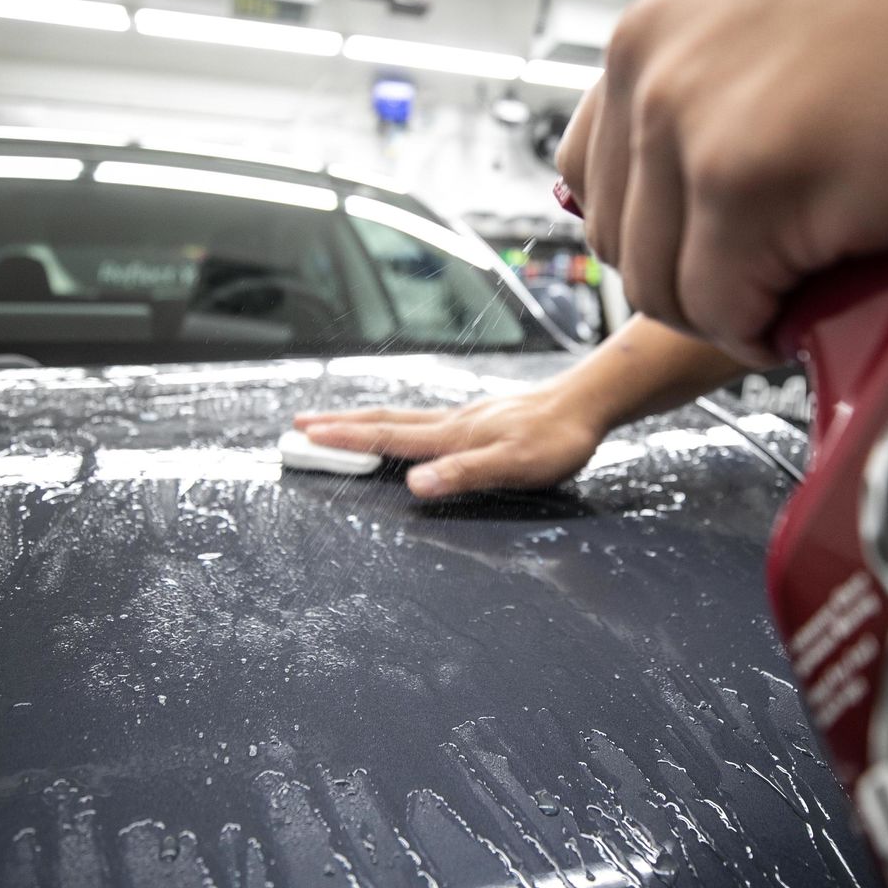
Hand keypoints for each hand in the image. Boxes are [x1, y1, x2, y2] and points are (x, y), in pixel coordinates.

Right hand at [294, 391, 603, 499]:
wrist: (587, 402)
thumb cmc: (556, 439)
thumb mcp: (513, 465)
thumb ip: (464, 474)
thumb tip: (413, 485)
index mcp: (452, 437)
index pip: (387, 437)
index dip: (345, 439)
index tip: (305, 436)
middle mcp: (452, 423)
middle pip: (385, 420)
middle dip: (340, 424)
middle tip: (300, 424)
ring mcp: (465, 417)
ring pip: (403, 416)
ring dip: (365, 420)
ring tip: (337, 421)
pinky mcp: (481, 418)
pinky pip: (425, 419)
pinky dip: (397, 421)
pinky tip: (404, 425)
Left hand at [556, 0, 887, 365]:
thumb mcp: (803, 25)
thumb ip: (740, 103)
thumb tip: (728, 203)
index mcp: (661, 31)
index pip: (602, 185)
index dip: (672, 241)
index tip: (727, 260)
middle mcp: (659, 71)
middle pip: (629, 253)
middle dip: (707, 289)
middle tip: (788, 290)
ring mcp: (699, 125)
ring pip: (670, 294)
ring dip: (744, 311)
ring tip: (826, 290)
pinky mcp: (756, 182)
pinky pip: (732, 312)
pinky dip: (782, 328)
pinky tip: (845, 295)